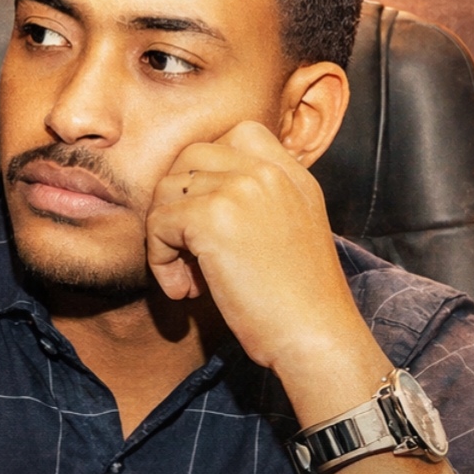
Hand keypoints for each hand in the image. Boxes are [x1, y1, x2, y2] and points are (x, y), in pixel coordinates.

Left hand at [144, 120, 365, 372]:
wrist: (317, 338)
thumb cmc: (296, 302)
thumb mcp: (290, 231)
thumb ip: (255, 201)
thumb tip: (187, 197)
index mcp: (291, 173)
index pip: (237, 134)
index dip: (207, 172)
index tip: (209, 219)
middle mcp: (268, 171)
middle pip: (189, 156)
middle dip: (176, 201)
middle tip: (188, 251)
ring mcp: (241, 188)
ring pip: (166, 190)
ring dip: (164, 236)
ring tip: (188, 278)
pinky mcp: (212, 216)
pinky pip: (157, 224)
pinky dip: (159, 260)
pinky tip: (184, 291)